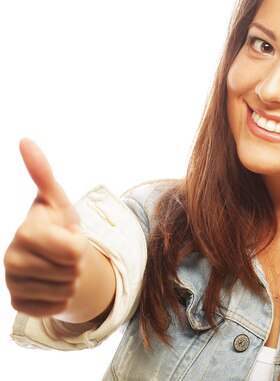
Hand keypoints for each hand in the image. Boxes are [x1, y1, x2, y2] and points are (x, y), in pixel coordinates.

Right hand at [4, 138, 87, 317]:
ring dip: (72, 280)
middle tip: (64, 252)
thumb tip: (25, 140)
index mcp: (24, 233)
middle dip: (77, 262)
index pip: (75, 251)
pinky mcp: (19, 304)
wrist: (50, 255)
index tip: (67, 233)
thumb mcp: (57, 199)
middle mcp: (12, 260)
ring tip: (60, 266)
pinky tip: (52, 284)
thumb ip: (42, 173)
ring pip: (68, 292)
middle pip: (73, 272)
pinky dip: (63, 299)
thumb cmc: (56, 224)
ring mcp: (13, 284)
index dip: (80, 242)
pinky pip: (57, 308)